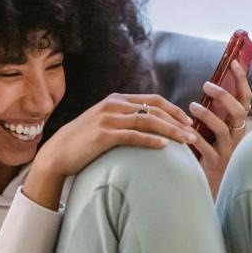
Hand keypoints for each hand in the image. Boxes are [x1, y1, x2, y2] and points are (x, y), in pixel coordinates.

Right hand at [24, 93, 193, 209]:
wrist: (57, 153)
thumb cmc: (83, 141)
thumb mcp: (103, 122)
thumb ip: (123, 119)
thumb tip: (148, 125)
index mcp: (115, 100)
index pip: (152, 99)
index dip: (174, 109)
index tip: (188, 121)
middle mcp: (112, 105)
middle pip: (154, 108)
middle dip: (177, 121)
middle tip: (193, 133)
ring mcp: (108, 119)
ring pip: (148, 120)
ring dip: (171, 130)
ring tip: (187, 141)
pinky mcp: (104, 135)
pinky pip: (133, 136)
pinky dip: (151, 140)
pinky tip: (164, 147)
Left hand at [188, 59, 251, 198]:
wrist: (209, 187)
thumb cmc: (207, 155)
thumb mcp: (212, 132)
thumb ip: (212, 114)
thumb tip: (203, 91)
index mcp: (237, 126)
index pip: (244, 100)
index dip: (241, 81)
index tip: (233, 63)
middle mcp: (236, 137)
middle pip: (238, 112)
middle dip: (225, 95)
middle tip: (208, 84)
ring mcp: (227, 152)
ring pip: (223, 130)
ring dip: (208, 115)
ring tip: (192, 105)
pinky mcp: (214, 164)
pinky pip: (205, 148)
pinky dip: (193, 137)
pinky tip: (182, 131)